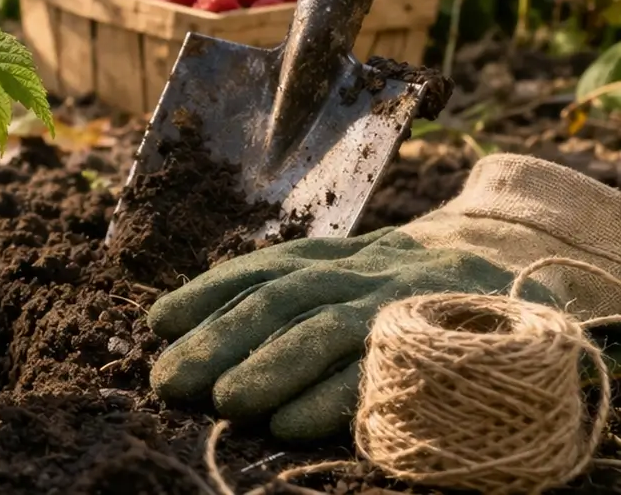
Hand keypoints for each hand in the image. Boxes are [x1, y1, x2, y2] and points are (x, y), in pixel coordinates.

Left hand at [147, 227, 550, 439]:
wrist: (525, 274)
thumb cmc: (411, 291)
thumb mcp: (350, 276)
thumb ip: (280, 293)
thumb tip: (172, 323)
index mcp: (341, 256)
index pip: (265, 267)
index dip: (207, 292)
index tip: (156, 322)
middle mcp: (369, 271)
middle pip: (282, 298)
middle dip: (219, 339)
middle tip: (168, 379)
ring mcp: (407, 303)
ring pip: (326, 328)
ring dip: (267, 367)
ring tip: (221, 403)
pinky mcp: (444, 344)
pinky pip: (383, 371)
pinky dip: (332, 397)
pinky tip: (287, 424)